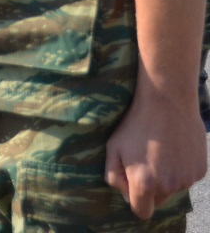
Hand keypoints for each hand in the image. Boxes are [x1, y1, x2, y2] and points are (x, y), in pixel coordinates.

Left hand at [105, 89, 207, 218]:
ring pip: (173, 188)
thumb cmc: (135, 124)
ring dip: (166, 177)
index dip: (136, 201)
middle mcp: (168, 186)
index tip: (133, 187)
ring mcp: (187, 179)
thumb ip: (114, 177)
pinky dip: (180, 169)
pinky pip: (186, 177)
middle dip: (150, 188)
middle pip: (157, 200)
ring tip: (160, 151)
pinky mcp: (200, 171)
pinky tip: (174, 148)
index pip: (141, 211)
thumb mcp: (113, 147)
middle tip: (145, 162)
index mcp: (144, 182)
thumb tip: (126, 194)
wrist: (168, 102)